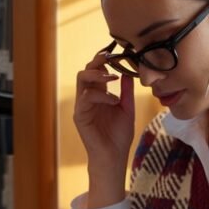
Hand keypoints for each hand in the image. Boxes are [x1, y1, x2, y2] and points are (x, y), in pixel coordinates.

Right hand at [74, 50, 135, 176]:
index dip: (103, 60)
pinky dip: (100, 95)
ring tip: (113, 78)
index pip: (96, 71)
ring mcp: (82, 106)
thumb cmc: (119, 136)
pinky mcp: (80, 116)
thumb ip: (126, 92)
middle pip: (86, 70)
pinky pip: (85, 98)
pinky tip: (114, 100)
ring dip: (98, 75)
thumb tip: (128, 72)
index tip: (116, 52)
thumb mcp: (127, 109)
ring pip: (82, 79)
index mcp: (98, 94)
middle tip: (111, 57)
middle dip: (98, 61)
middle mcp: (88, 97)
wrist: (114, 157)